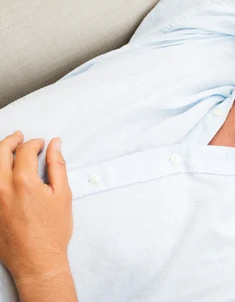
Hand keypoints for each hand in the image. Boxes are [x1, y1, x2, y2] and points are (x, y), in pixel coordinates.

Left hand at [0, 132, 72, 282]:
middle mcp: (2, 188)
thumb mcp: (63, 195)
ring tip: (7, 151)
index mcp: (24, 182)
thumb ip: (57, 166)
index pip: (25, 151)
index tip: (41, 144)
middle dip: (11, 141)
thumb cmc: (52, 231)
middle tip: (19, 137)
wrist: (37, 261)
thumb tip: (55, 145)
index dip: (34, 143)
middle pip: (0, 152)